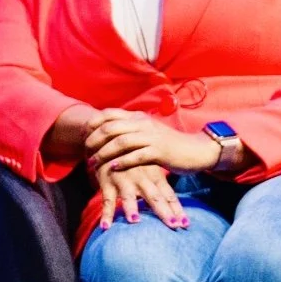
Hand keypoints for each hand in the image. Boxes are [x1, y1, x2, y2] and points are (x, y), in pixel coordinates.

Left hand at [85, 110, 219, 175]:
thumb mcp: (148, 131)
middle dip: (94, 140)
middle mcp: (143, 123)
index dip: (93, 124)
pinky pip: (136, 155)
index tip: (84, 136)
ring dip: (104, 152)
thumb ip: (130, 130)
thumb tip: (107, 133)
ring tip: (93, 162)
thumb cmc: (168, 143)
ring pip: (121, 141)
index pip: (109, 114)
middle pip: (110, 127)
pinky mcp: (159, 151)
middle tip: (85, 151)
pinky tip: (113, 168)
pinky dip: (122, 161)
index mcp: (138, 117)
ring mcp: (151, 137)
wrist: (196, 150)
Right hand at [96, 163, 188, 230]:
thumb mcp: (150, 167)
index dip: (177, 210)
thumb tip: (175, 204)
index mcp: (154, 176)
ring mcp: (123, 181)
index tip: (185, 225)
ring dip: (131, 208)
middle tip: (173, 225)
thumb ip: (160, 185)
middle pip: (154, 197)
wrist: (111, 140)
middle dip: (164, 211)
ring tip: (135, 221)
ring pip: (128, 196)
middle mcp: (141, 179)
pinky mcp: (107, 183)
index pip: (169, 196)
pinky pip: (106, 200)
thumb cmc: (135, 159)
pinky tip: (105, 227)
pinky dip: (105, 213)